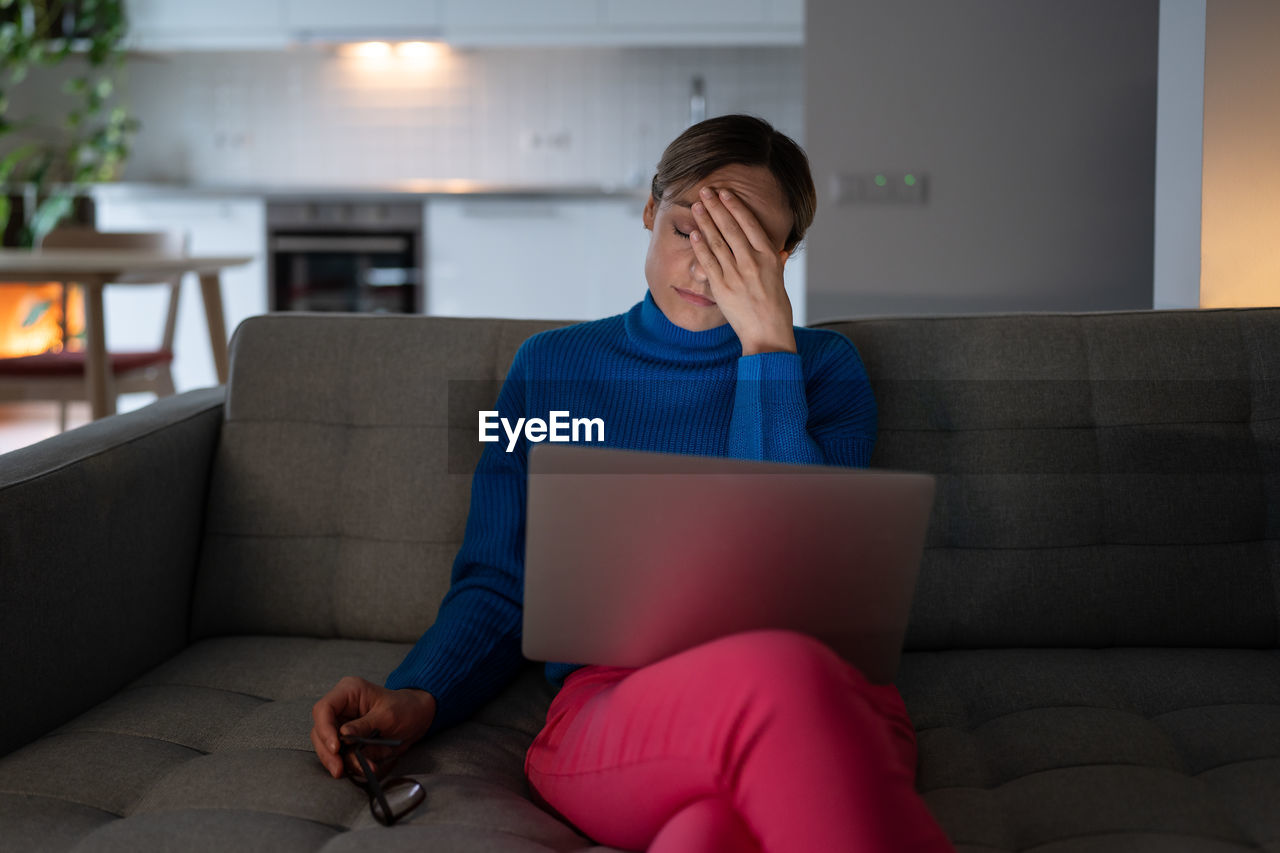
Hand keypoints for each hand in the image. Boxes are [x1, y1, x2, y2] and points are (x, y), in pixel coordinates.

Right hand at [310, 676, 436, 778]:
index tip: (336, 748)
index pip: (323, 709)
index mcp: (348, 692)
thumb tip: (344, 736)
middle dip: (328, 752)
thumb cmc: (405, 708)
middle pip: (319, 731)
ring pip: (326, 746)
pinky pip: (341, 755)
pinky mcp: (347, 741)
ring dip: (338, 762)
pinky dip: (350, 765)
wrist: (417, 717)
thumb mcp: (388, 715)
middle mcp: (341, 708)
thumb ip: (365, 725)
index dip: (325, 729)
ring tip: (358, 769)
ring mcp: (342, 725)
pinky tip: (364, 769)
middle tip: (339, 769)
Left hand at [690, 186, 795, 354]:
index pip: (749, 224)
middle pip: (730, 228)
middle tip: (705, 191)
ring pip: (717, 242)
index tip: (724, 193)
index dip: (735, 206)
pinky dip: (700, 246)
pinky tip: (694, 233)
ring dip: (705, 221)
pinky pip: (708, 262)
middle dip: (716, 207)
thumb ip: (777, 263)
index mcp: (769, 256)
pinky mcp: (722, 288)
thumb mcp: (780, 280)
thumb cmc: (776, 309)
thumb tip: (782, 252)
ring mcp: (736, 274)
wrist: (767, 335)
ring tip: (697, 206)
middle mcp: (752, 262)